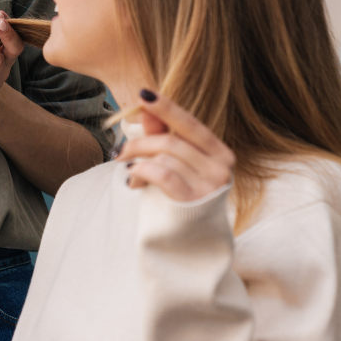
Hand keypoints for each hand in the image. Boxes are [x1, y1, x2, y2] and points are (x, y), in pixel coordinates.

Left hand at [117, 90, 235, 201]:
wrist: (190, 246)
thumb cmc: (181, 200)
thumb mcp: (175, 165)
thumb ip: (162, 136)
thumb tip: (145, 104)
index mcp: (220, 154)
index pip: (191, 124)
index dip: (167, 109)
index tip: (143, 94)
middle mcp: (221, 168)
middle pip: (171, 141)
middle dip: (140, 143)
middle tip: (119, 152)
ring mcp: (210, 186)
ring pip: (164, 157)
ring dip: (138, 162)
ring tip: (130, 175)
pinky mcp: (194, 202)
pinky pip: (162, 174)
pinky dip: (142, 172)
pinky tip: (133, 181)